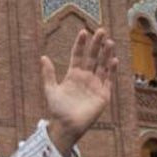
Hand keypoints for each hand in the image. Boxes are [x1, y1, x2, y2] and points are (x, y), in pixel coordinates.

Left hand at [41, 27, 118, 156]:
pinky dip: (111, 70)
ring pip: (102, 66)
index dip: (81, 44)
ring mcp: (95, 85)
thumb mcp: (50, 90)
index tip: (83, 32)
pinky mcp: (103, 94)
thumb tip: (43, 56)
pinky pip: (108, 80)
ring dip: (106, 54)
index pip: (78, 55)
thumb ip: (48, 74)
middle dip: (96, 44)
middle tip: (101, 30)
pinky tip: (113, 59)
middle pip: (92, 57)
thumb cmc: (57, 109)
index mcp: (73, 75)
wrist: (66, 125)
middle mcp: (85, 77)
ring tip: (109, 41)